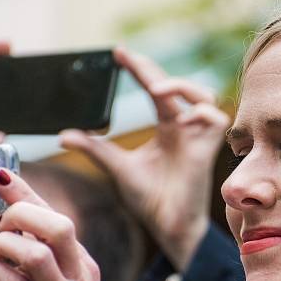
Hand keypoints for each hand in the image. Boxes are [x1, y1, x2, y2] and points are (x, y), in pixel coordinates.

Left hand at [0, 168, 127, 280]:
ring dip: (3, 243)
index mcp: (84, 269)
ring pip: (38, 252)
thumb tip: (10, 242)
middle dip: (20, 209)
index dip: (28, 192)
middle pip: (57, 225)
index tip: (0, 174)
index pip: (59, 218)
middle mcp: (79, 280)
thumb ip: (45, 271)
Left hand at [60, 47, 229, 270]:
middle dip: (152, 70)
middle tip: (128, 58)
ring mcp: (198, 136)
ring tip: (155, 89)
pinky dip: (201, 112)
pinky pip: (216, 118)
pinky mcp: (208, 148)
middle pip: (175, 86)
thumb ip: (95, 148)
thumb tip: (64, 135)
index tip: (118, 53)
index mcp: (166, 127)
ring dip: (181, 86)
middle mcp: (184, 127)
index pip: (155, 89)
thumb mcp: (116, 167)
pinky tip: (182, 116)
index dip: (139, 70)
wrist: (168, 226)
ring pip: (204, 96)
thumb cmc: (150, 200)